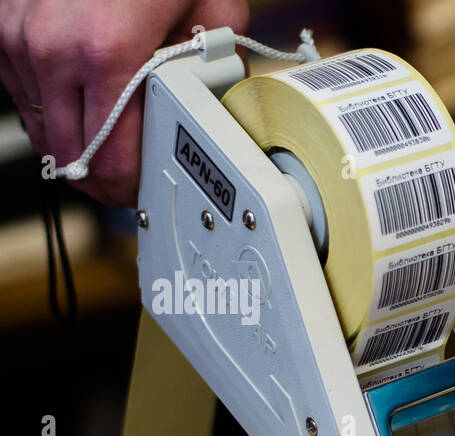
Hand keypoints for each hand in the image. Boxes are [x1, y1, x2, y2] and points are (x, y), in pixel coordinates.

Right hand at [0, 0, 248, 205]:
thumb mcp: (212, 9)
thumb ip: (219, 64)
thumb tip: (226, 104)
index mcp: (107, 53)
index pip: (108, 160)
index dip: (126, 188)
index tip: (138, 192)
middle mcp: (52, 48)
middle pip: (69, 154)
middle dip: (99, 175)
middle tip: (124, 178)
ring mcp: (17, 35)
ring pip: (40, 125)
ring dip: (73, 136)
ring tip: (107, 133)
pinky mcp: (0, 24)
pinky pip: (19, 88)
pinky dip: (48, 100)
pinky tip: (79, 94)